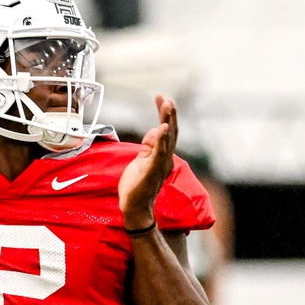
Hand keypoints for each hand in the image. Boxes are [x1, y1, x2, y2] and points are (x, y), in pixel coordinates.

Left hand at [118, 94, 177, 229]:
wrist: (134, 207)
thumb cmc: (137, 186)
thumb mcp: (141, 160)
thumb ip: (149, 146)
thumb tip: (154, 130)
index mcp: (162, 155)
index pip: (166, 130)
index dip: (165, 114)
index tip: (161, 97)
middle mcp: (165, 159)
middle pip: (170, 132)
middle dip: (170, 114)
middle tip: (168, 98)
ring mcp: (160, 165)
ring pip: (167, 140)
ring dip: (168, 121)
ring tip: (168, 105)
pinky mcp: (152, 172)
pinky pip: (158, 153)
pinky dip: (160, 140)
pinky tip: (161, 127)